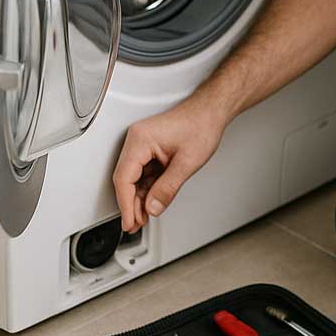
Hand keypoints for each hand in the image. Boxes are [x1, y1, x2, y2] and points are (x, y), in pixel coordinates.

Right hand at [112, 98, 226, 232]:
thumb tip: (153, 208)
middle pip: (126, 178)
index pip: (124, 178)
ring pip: (134, 177)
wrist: (212, 111)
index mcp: (141, 140)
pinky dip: (146, 188)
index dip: (126, 204)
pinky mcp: (150, 148)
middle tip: (135, 224)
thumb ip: (168, 188)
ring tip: (143, 218)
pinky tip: (149, 202)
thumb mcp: (187, 162)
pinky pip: (143, 172)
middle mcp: (137, 140)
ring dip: (138, 198)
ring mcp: (143, 144)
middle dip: (131, 204)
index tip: (129, 221)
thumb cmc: (202, 125)